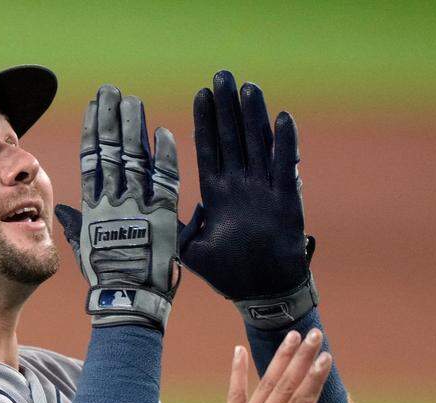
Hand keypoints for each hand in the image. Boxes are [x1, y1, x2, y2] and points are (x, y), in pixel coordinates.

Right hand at [55, 85, 179, 329]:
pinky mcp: (162, 218)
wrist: (129, 301)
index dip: (93, 129)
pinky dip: (165, 157)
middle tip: (114, 91)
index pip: (91, 158)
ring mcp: (137, 207)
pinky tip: (164, 133)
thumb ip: (76, 224)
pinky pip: (165, 181)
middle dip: (111, 118)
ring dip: (134, 128)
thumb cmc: (106, 279)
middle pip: (111, 150)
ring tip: (134, 100)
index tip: (95, 106)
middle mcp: (113, 201)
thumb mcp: (84, 249)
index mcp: (93, 206)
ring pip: (134, 158)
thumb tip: (62, 211)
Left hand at [179, 71, 317, 327]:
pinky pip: (285, 167)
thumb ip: (174, 227)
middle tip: (222, 75)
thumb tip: (149, 210)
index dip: (206, 122)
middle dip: (227, 108)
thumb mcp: (190, 251)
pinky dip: (285, 143)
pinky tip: (282, 118)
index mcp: (217, 195)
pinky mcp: (286, 201)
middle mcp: (241, 187)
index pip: (209, 150)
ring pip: (258, 145)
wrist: (263, 294)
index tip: (201, 94)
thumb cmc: (228, 276)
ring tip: (247, 87)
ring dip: (254, 116)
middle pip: (233, 139)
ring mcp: (264, 191)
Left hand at [199, 331, 363, 402]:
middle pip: (285, 385)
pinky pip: (234, 396)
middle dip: (302, 358)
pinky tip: (238, 351)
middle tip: (314, 333)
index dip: (315, 378)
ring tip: (290, 337)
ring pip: (264, 386)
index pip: (302, 402)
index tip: (326, 356)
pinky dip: (237, 373)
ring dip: (278, 360)